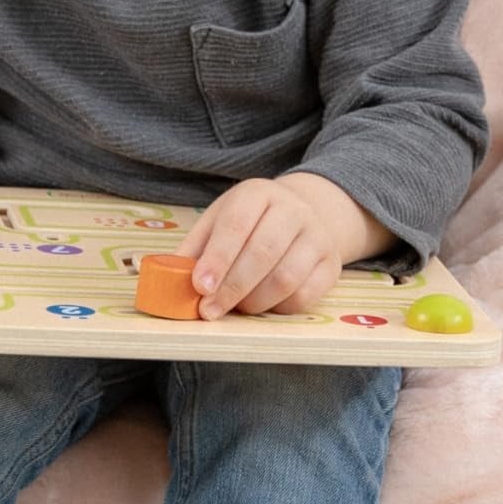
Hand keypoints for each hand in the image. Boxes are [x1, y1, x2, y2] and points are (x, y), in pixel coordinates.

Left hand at [182, 172, 380, 318]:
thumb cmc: (249, 224)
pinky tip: (264, 304)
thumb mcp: (218, 222)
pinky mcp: (331, 263)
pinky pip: (305, 296)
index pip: (237, 225)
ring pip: (286, 278)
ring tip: (238, 306)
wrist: (302, 215)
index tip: (200, 287)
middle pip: (263, 253)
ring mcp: (317, 236)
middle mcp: (293, 209)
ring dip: (255, 302)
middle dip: (232, 288)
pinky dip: (279, 308)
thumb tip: (171, 281)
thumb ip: (195, 250)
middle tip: (210, 310)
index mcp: (257, 193)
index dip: (218, 258)